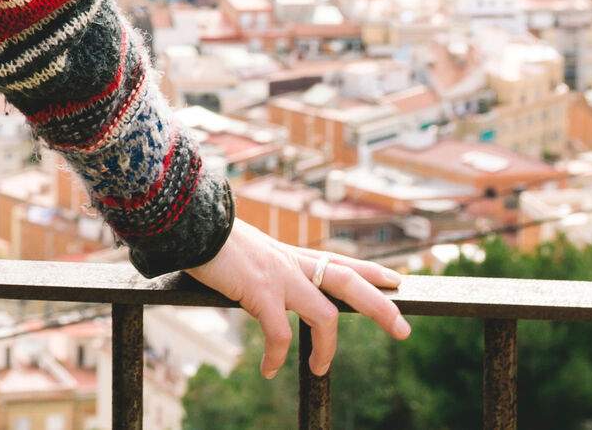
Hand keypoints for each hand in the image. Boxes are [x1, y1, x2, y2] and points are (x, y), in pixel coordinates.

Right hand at [184, 219, 409, 377]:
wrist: (187, 222)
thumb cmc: (205, 235)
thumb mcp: (242, 249)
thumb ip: (256, 265)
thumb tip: (249, 278)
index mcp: (288, 254)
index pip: (339, 261)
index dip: (371, 272)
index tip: (397, 280)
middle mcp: (291, 263)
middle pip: (349, 282)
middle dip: (380, 306)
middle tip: (404, 329)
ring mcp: (279, 277)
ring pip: (326, 314)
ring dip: (327, 347)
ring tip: (320, 369)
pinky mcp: (260, 291)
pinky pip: (280, 334)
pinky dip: (277, 356)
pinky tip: (267, 370)